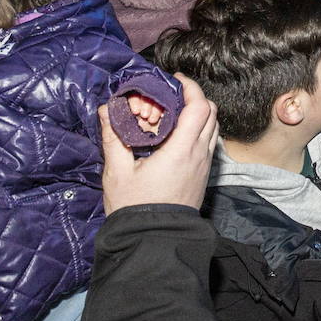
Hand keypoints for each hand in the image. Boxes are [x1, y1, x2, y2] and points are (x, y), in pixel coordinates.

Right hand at [99, 74, 218, 213]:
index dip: (191, 88)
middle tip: (169, 97)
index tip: (176, 80)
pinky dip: (197, 130)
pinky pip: (208, 143)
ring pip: (212, 128)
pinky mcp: (203, 174)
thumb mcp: (117, 172)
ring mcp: (205, 165)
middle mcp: (200, 155)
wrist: (153, 240)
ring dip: (197, 114)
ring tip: (169, 116)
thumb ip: (114, 137)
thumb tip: (107, 110)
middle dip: (194, 97)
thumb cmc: (134, 208)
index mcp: (182, 150)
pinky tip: (173, 136)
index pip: (200, 108)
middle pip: (211, 113)